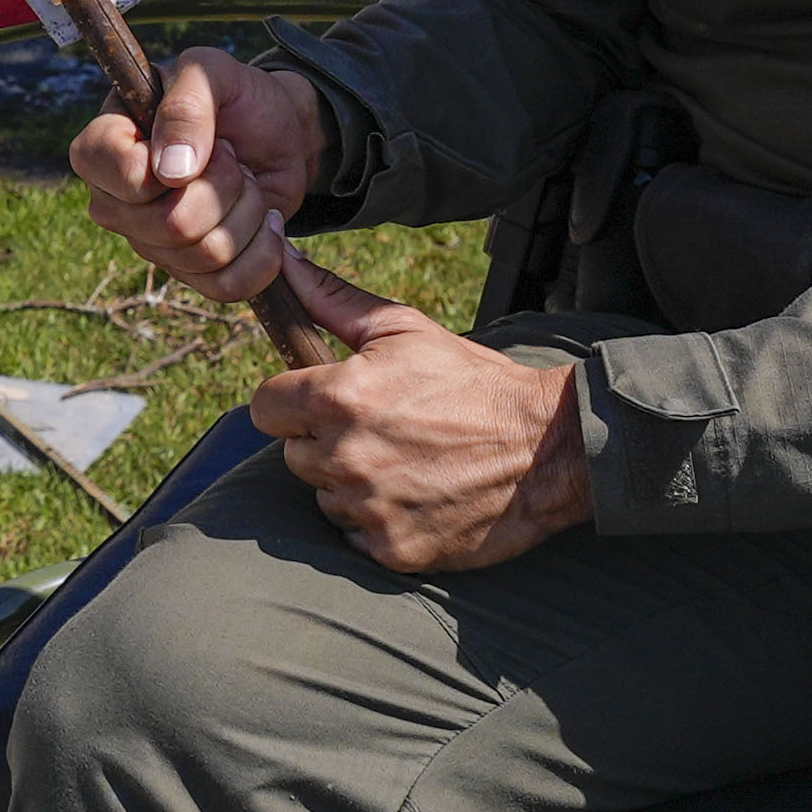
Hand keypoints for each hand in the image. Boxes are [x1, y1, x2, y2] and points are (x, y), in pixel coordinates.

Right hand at [72, 51, 326, 305]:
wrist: (278, 134)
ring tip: (246, 184)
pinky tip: (265, 222)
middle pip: (171, 226)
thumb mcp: (213, 73)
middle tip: (233, 160)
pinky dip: (262, 254)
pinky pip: (226, 287)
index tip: (202, 145)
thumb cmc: (235, 97)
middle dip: (225, 188)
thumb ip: (186, 104)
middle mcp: (115, 200)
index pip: (124, 178)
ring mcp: (149, 242)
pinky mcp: (188, 272)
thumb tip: (170, 171)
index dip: (171, 169)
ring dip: (247, 214)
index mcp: (103, 145)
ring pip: (204, 255)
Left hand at [245, 258, 589, 575]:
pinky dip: (377, 520)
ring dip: (349, 482)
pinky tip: (416, 495)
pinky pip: (356, 534)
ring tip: (403, 461)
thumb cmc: (473, 382)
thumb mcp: (405, 330)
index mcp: (340, 398)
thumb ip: (333, 301)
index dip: (289, 401)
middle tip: (378, 429)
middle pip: (293, 454)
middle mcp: (346, 457)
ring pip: (324, 496)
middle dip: (323, 440)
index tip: (318, 400)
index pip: (265, 408)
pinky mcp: (392, 549)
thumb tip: (284, 261)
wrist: (546, 447)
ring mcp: (368, 508)